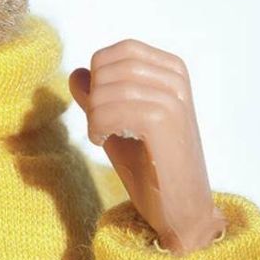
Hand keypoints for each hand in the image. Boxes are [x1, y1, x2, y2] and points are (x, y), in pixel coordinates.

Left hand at [69, 39, 226, 254]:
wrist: (182, 209)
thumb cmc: (152, 168)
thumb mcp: (118, 124)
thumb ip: (98, 97)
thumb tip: (77, 72)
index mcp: (173, 71)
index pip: (121, 50)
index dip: (99, 76)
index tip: (102, 108)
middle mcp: (176, 79)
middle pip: (109, 67)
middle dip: (93, 97)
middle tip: (99, 126)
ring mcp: (173, 98)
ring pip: (105, 90)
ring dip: (93, 116)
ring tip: (102, 136)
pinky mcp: (164, 121)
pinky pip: (109, 110)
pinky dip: (97, 126)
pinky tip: (103, 141)